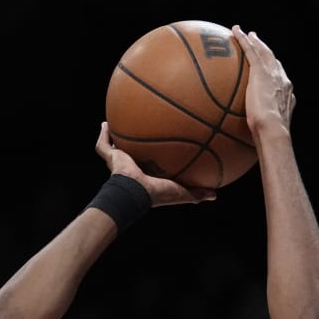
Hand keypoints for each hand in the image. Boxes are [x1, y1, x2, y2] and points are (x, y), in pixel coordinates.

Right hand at [94, 123, 215, 204]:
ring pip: (115, 148)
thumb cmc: (157, 193)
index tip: (158, 150)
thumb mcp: (182, 192)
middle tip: (139, 135)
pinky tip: (105, 123)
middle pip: (132, 154)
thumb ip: (196, 193)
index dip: (154, 159)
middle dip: (134, 146)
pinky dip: (103, 134)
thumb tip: (215, 195)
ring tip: (118, 124)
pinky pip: (103, 144)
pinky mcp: (111, 157)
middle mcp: (132, 168)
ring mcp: (119, 163)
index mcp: (146, 176)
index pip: (151, 166)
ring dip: (115, 138)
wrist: (135, 192)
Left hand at [233, 26, 294, 139]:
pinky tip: (235, 32)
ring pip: (264, 52)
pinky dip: (244, 40)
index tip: (269, 67)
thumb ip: (259, 133)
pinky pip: (251, 51)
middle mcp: (283, 81)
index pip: (280, 79)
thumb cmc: (269, 139)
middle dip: (267, 51)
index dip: (275, 71)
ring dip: (256, 41)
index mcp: (286, 95)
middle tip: (259, 43)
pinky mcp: (261, 72)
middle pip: (274, 61)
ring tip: (247, 34)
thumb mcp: (265, 135)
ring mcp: (273, 75)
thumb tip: (248, 146)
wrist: (273, 131)